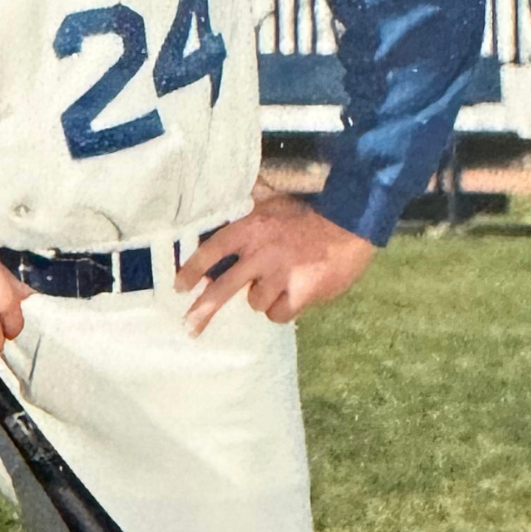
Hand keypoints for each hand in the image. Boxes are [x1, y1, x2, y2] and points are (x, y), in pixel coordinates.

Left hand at [175, 181, 376, 334]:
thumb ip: (248, 217)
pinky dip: (284, 308)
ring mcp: (280, 275)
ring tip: (283, 280)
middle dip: (203, 310)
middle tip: (189, 327)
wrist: (351, 221)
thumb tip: (222, 220)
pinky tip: (297, 292)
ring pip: (255, 302)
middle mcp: (260, 253)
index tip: (179, 287)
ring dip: (264, 297)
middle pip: (222, 288)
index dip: (193, 269)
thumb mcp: (272, 204)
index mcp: (250, 229)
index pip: (212, 250)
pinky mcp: (300, 293)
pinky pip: (278, 314)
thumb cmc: (310, 212)